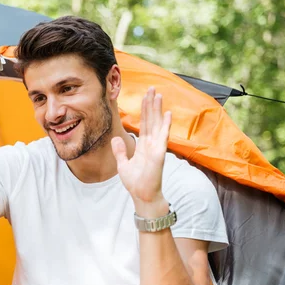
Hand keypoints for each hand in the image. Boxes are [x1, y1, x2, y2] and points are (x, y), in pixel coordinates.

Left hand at [111, 87, 171, 210]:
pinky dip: (165, 126)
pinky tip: (167, 114)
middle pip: (152, 120)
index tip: (145, 96)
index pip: (145, 123)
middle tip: (152, 88)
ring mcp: (156, 148)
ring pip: (157, 125)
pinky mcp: (159, 155)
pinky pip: (162, 138)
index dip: (145, 109)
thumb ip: (120, 151)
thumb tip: (116, 138)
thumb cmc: (136, 182)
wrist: (142, 196)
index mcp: (144, 145)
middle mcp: (151, 144)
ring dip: (158, 110)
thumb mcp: (123, 164)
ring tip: (158, 95)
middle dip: (151, 104)